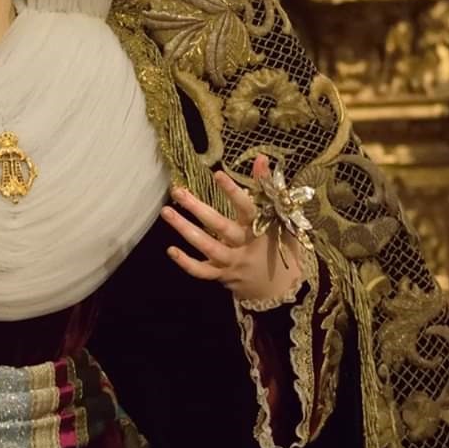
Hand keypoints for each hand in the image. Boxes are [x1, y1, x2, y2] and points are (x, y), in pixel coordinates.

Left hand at [162, 153, 305, 304]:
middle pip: (220, 226)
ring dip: (185, 229)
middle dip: (197, 209)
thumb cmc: (281, 246)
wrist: (282, 289)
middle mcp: (245, 245)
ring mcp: (233, 262)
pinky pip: (203, 271)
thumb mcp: (282, 217)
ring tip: (166, 212)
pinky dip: (187, 263)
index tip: (217, 174)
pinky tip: (170, 250)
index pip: (247, 208)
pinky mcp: (223, 276)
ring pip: (207, 246)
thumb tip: (261, 158)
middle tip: (177, 191)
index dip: (233, 192)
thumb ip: (268, 187)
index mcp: (262, 228)